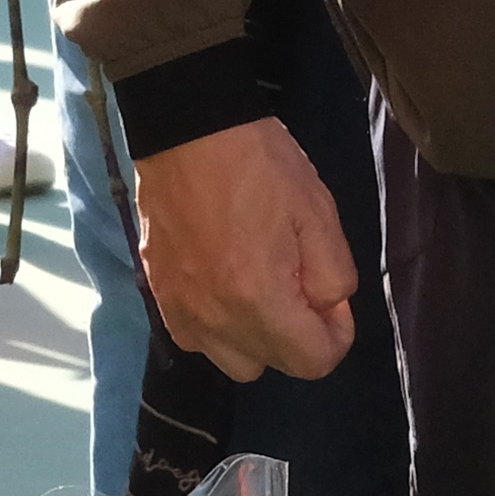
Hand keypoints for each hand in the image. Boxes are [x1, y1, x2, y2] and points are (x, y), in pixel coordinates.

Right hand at [132, 116, 359, 384]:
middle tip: (299, 285)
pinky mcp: (158, 293)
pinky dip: (217, 325)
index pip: (313, 363)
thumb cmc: (260, 166)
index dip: (336, 336)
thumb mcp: (319, 214)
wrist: (188, 129)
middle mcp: (215, 319)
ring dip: (255, 337)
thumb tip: (326, 308)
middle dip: (296, 337)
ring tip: (260, 288)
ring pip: (230, 360)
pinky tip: (224, 284)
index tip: (333, 300)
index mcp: (259, 300)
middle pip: (272, 366)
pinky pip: (196, 337)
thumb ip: (335, 278)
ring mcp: (180, 309)